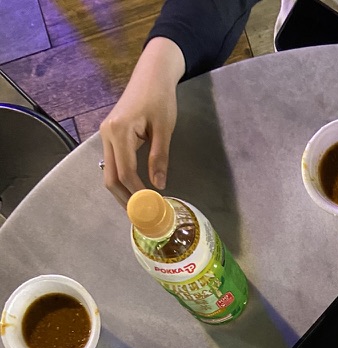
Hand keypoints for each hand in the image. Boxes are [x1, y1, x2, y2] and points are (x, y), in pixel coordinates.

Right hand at [99, 38, 185, 205]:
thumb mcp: (164, 129)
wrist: (151, 73)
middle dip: (124, 199)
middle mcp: (107, 134)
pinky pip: (113, 164)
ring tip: (139, 208)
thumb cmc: (160, 97)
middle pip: (110, 177)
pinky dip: (122, 180)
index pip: (126, 172)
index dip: (137, 193)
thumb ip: (159, 158)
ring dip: (122, 192)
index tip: (151, 208)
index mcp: (119, 131)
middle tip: (141, 217)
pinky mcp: (110, 135)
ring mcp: (106, 135)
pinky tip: (135, 190)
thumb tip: (159, 186)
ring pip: (109, 172)